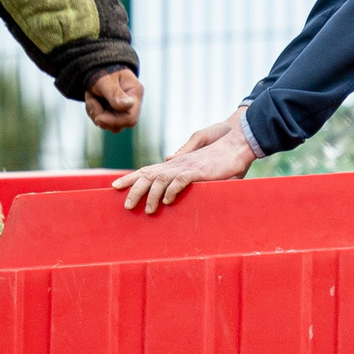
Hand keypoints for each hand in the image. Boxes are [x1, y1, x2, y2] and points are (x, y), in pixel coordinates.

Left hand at [85, 67, 142, 131]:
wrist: (99, 67)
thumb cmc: (103, 71)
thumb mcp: (106, 80)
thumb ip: (115, 93)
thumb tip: (127, 105)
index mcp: (135, 93)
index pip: (130, 119)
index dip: (114, 121)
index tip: (98, 117)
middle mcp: (132, 104)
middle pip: (119, 125)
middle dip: (101, 116)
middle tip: (91, 100)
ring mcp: (122, 110)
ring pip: (108, 125)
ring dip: (95, 113)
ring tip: (91, 97)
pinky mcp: (113, 113)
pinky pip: (102, 121)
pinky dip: (93, 112)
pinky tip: (92, 100)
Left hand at [113, 119, 254, 212]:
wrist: (238, 142)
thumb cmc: (221, 152)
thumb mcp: (199, 160)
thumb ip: (184, 161)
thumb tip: (169, 160)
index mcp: (176, 163)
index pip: (148, 170)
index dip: (131, 178)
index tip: (115, 186)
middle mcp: (177, 164)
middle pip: (148, 175)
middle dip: (133, 189)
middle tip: (125, 206)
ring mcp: (187, 166)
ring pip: (160, 180)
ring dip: (151, 195)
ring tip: (146, 211)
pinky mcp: (199, 170)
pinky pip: (181, 180)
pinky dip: (172, 190)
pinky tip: (168, 201)